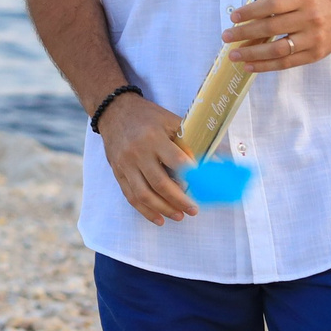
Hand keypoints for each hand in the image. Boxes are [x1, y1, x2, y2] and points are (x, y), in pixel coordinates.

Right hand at [95, 93, 198, 224]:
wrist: (115, 111)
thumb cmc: (148, 116)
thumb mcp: (171, 121)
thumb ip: (190, 142)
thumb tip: (216, 161)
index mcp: (154, 137)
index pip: (175, 161)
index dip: (191, 175)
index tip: (203, 185)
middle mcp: (138, 153)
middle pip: (160, 183)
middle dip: (179, 200)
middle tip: (193, 210)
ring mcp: (125, 165)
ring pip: (144, 194)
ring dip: (163, 209)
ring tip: (179, 216)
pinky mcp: (118, 173)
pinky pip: (131, 196)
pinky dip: (145, 211)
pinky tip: (159, 218)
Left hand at [224, 0, 330, 72]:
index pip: (272, 5)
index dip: (251, 12)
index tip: (233, 17)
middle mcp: (310, 17)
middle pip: (272, 28)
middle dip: (245, 33)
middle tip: (226, 37)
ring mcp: (313, 38)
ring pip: (278, 49)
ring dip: (252, 54)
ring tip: (233, 55)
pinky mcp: (315, 54)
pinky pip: (286, 62)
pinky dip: (265, 66)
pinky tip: (249, 65)